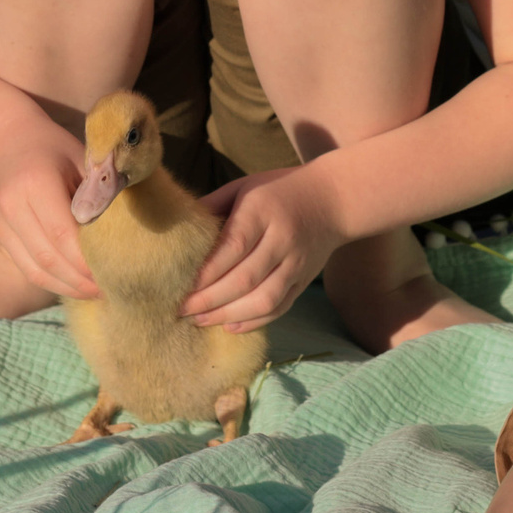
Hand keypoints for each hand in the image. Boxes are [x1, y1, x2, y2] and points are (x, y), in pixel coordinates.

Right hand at [0, 152, 99, 301]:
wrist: (8, 143)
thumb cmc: (56, 150)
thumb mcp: (83, 158)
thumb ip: (100, 191)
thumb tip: (123, 230)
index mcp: (35, 183)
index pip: (62, 233)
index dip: (87, 259)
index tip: (114, 272)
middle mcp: (12, 206)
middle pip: (48, 257)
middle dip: (81, 280)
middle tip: (112, 289)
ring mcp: (1, 224)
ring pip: (36, 269)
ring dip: (68, 287)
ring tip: (97, 293)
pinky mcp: (0, 237)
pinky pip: (28, 269)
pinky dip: (54, 282)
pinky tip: (77, 285)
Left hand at [181, 167, 346, 332]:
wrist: (335, 198)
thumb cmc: (279, 190)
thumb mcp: (244, 186)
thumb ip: (212, 206)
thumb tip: (177, 232)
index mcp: (263, 211)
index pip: (232, 247)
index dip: (206, 272)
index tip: (181, 287)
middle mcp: (282, 239)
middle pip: (245, 278)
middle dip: (210, 299)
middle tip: (182, 310)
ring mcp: (297, 262)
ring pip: (263, 299)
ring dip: (229, 315)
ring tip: (201, 320)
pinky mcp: (304, 279)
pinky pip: (280, 306)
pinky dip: (255, 321)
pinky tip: (231, 326)